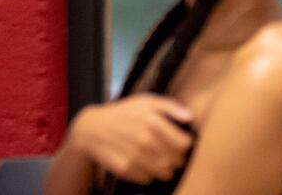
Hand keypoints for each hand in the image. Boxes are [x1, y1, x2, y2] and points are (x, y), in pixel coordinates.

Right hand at [68, 96, 193, 184]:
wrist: (91, 129)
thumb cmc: (123, 114)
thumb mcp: (144, 102)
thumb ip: (170, 106)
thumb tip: (190, 117)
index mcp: (152, 121)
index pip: (185, 144)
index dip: (183, 144)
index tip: (177, 142)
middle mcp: (144, 139)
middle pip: (177, 161)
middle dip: (175, 158)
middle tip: (166, 152)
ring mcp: (134, 155)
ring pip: (166, 173)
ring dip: (164, 168)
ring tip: (155, 159)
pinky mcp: (125, 169)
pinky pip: (149, 179)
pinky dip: (148, 174)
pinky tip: (141, 163)